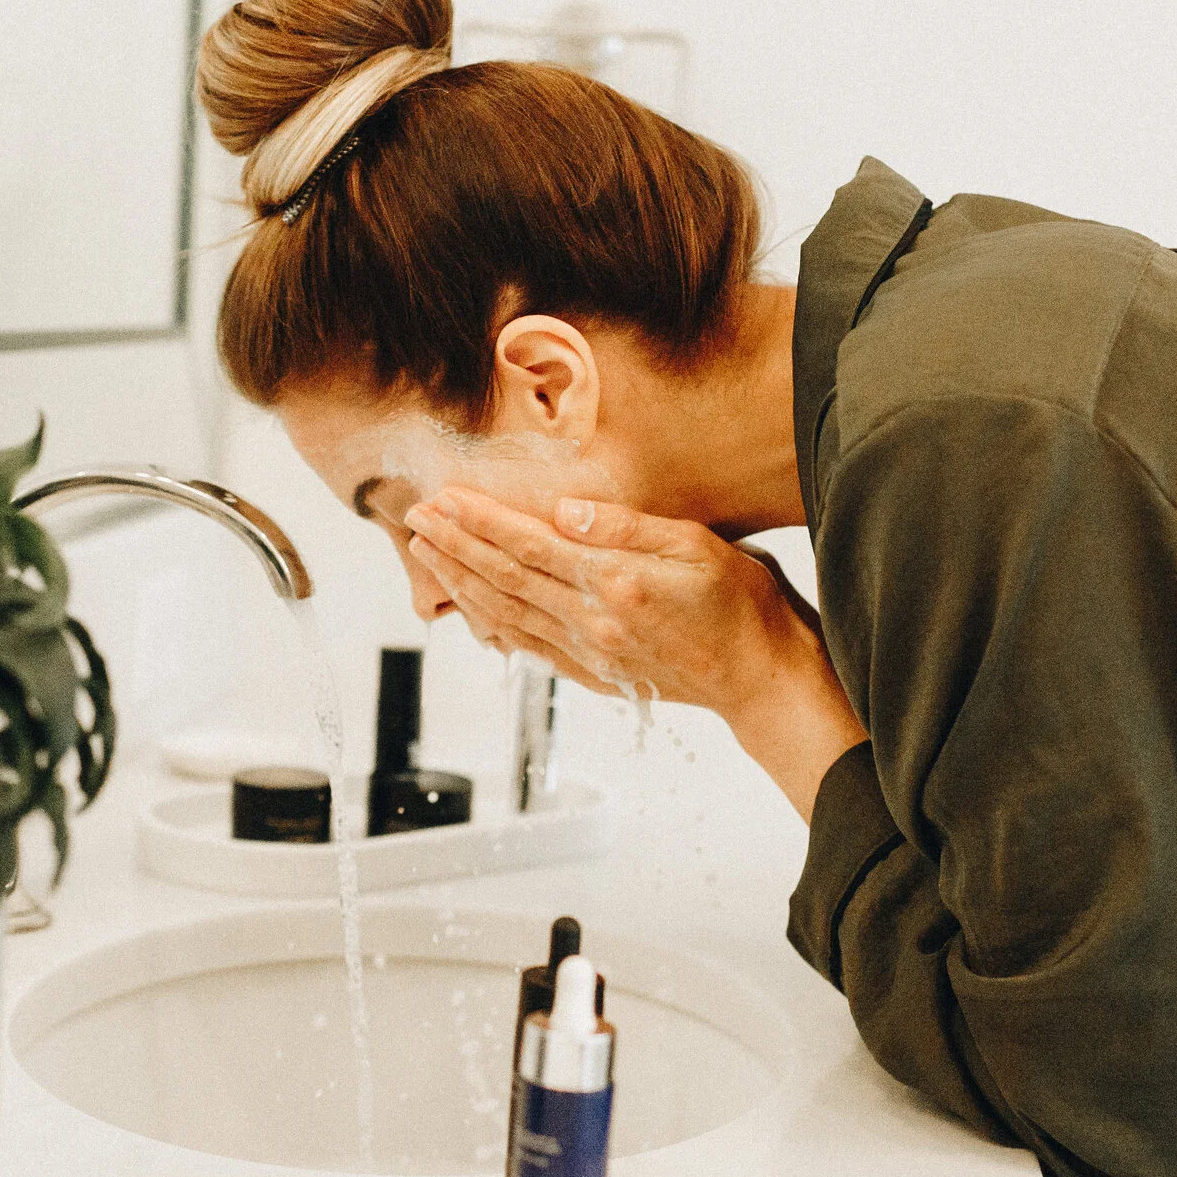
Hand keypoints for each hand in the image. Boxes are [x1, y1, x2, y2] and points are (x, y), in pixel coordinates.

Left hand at [403, 488, 866, 814]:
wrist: (762, 678)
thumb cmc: (741, 607)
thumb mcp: (695, 547)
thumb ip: (625, 528)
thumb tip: (564, 511)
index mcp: (615, 584)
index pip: (530, 544)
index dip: (481, 520)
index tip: (444, 498)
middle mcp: (593, 622)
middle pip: (505, 578)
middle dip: (454, 546)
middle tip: (415, 517)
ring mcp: (590, 653)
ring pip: (506, 614)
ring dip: (460, 582)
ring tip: (426, 553)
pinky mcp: (595, 672)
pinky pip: (529, 646)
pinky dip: (491, 623)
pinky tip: (471, 607)